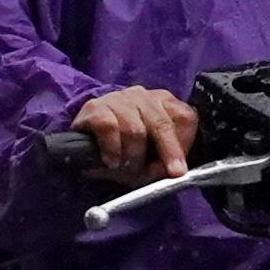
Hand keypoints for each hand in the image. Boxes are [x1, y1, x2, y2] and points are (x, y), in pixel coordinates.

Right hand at [73, 86, 199, 186]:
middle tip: (156, 174)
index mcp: (164, 103)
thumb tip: (170, 172)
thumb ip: (163, 165)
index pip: (185, 118)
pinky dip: (112, 149)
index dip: (180, 146)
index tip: (176, 169)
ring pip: (135, 129)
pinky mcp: (95, 106)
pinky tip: (111, 161)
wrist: (84, 145)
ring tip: (125, 168)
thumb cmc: (124, 151)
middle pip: (162, 124)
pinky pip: (109, 127)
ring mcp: (119, 98)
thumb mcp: (149, 160)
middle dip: (161, 153)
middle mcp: (143, 95)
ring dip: (131, 156)